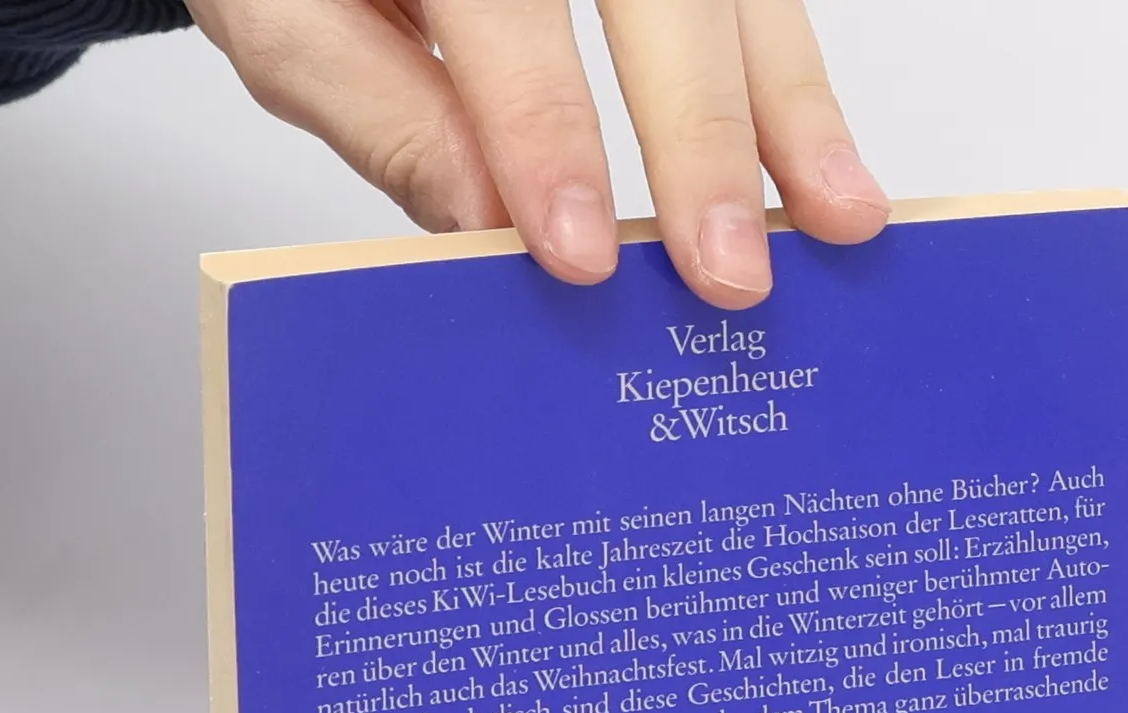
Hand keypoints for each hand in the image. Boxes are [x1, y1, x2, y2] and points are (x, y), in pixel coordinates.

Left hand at [183, 0, 889, 307]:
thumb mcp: (288, 15)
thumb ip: (379, 109)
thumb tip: (487, 225)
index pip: (510, 11)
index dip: (547, 132)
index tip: (580, 252)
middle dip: (700, 138)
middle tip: (727, 270)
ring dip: (792, 112)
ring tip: (839, 219)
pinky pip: (755, 1)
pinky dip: (793, 90)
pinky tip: (826, 171)